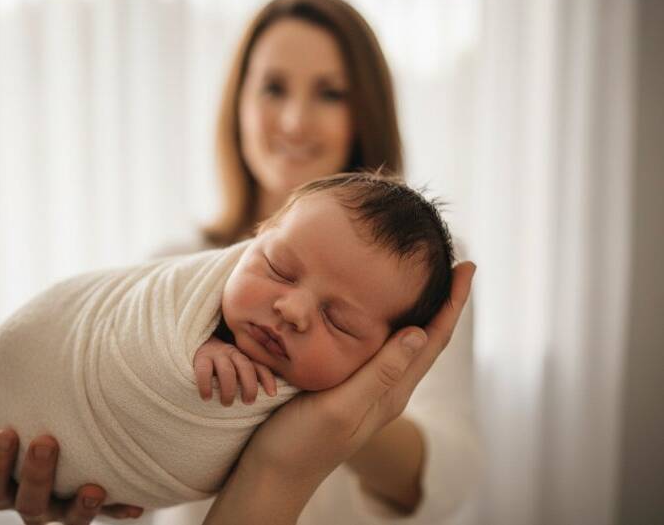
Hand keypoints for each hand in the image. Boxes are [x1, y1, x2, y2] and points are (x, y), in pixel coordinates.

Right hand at [0, 389, 143, 523]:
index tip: (4, 429)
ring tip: (93, 487)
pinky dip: (120, 510)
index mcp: (4, 484)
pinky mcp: (94, 506)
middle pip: (24, 502)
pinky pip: (108, 514)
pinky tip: (137, 506)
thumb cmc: (21, 422)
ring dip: (79, 506)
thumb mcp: (0, 412)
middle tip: (45, 441)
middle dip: (34, 473)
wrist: (63, 433)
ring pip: (65, 518)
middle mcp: (30, 501)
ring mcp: (62, 508)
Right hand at [204, 262, 475, 524]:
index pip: (433, 340)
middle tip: (454, 265)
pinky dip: (389, 323)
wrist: (273, 475)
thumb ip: (378, 373)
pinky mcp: (347, 389)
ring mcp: (368, 391)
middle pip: (427, 339)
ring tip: (425, 280)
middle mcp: (386, 390)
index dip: (453, 303)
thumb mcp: (340, 407)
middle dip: (445, 302)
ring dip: (421, 311)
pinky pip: (379, 349)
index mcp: (390, 392)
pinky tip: (376, 313)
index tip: (467, 267)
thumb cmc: (301, 443)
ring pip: (405, 343)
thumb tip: (419, 333)